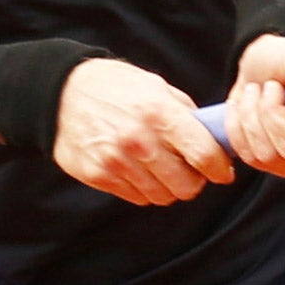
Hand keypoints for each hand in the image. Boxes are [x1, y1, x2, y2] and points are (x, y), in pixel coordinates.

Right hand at [52, 58, 235, 205]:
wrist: (61, 93)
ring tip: (161, 168)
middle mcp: (139, 140)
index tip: (223, 171)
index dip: (220, 168)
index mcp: (158, 112)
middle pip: (186, 186)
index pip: (203, 154)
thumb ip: (185, 114)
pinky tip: (138, 169)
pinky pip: (137, 198)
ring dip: (168, 187)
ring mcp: (117, 161)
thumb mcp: (155, 87)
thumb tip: (214, 139)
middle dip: (194, 181)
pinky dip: (144, 189)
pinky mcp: (99, 176)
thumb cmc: (115, 87)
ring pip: (162, 196)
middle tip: (190, 170)